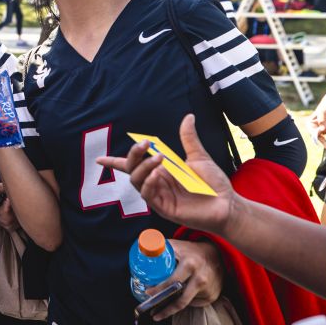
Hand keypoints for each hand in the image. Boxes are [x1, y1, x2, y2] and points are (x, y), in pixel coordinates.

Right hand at [100, 114, 236, 234]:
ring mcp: (159, 196)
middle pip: (132, 169)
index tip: (98, 159)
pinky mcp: (163, 208)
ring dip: (144, 167)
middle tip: (145, 144)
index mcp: (161, 171)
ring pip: (137, 181)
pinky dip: (148, 183)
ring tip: (159, 159)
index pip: (133, 166)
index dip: (114, 163)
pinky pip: (147, 195)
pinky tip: (157, 175)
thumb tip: (188, 117)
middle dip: (134, 155)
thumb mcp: (199, 157)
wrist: (227, 204)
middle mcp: (156, 183)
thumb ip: (188, 139)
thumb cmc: (213, 184)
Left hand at [146, 239, 224, 319]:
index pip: (172, 282)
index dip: (159, 290)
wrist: (217, 255)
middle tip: (153, 314)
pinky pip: (193, 303)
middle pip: (180, 301)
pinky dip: (183, 303)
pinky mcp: (211, 296)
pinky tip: (175, 303)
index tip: (148, 293)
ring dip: (171, 309)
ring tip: (159, 313)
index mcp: (190, 265)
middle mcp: (200, 278)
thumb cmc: (192, 251)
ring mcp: (207, 289)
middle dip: (165, 310)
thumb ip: (161, 248)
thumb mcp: (177, 246)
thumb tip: (143, 252)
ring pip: (185, 303)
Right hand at [309, 97, 325, 148]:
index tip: (322, 136)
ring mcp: (320, 127)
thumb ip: (321, 121)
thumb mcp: (322, 113)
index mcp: (310, 123)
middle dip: (324, 139)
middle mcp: (314, 126)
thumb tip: (322, 130)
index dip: (317, 135)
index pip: (312, 132)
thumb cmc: (325, 106)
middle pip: (318, 136)